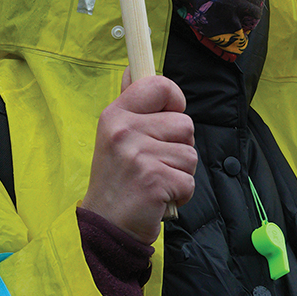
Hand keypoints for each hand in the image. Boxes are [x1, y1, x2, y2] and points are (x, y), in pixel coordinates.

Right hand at [81, 69, 196, 243]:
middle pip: (185, 124)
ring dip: (181, 172)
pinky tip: (160, 198)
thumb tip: (134, 69)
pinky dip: (181, 194)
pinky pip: (189, 181)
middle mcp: (124, 131)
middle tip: (156, 162)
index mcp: (116, 114)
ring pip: (190, 153)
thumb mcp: (114, 135)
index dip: (174, 99)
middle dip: (180, 147)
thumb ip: (131, 104)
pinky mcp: (154, 182)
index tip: (170, 115)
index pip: (159, 85)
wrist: (106, 226)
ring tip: (157, 180)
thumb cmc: (117, 179)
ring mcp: (138, 156)